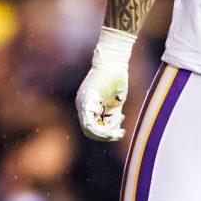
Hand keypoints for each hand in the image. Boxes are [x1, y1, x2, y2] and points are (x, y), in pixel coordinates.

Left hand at [75, 27, 134, 141]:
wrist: (113, 63)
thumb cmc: (115, 80)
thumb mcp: (113, 101)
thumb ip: (111, 114)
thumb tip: (114, 129)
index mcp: (86, 105)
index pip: (90, 128)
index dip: (104, 134)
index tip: (119, 131)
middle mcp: (81, 105)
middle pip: (89, 131)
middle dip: (105, 136)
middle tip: (119, 133)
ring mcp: (83, 103)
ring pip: (90, 129)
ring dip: (107, 133)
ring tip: (119, 128)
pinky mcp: (87, 100)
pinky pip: (92, 122)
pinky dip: (107, 126)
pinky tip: (118, 121)